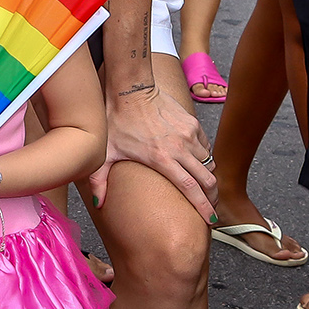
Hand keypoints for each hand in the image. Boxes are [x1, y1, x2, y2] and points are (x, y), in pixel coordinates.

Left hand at [89, 86, 214, 220]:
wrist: (131, 88)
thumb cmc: (117, 120)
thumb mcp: (107, 152)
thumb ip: (99, 180)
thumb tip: (96, 204)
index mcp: (161, 158)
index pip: (190, 188)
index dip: (203, 207)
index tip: (210, 220)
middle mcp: (180, 147)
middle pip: (207, 179)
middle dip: (212, 198)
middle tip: (211, 209)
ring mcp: (189, 134)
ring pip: (209, 163)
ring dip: (208, 178)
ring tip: (204, 189)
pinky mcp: (193, 124)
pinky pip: (205, 147)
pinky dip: (204, 158)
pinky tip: (197, 164)